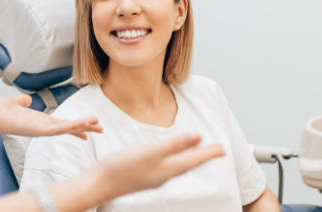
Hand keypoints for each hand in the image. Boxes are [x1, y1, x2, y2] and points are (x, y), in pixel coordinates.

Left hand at [0, 95, 102, 138]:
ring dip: (83, 126)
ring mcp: (42, 130)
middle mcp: (42, 127)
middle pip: (69, 127)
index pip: (61, 123)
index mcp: (39, 120)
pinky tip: (84, 124)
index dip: (75, 124)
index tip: (88, 126)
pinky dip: (73, 127)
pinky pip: (60, 129)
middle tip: (101, 129)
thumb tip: (26, 99)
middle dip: (85, 127)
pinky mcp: (40, 131)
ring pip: (67, 128)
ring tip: (98, 125)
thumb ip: (22, 101)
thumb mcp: (14, 102)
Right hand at [86, 133, 224, 201]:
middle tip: (216, 151)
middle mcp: (163, 176)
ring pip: (178, 167)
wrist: (98, 184)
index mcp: (168, 169)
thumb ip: (174, 144)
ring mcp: (153, 177)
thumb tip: (198, 136)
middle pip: (189, 164)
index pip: (194, 160)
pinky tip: (169, 158)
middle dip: (203, 157)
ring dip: (190, 159)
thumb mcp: (150, 152)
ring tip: (197, 153)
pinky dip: (175, 160)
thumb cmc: (121, 168)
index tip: (223, 149)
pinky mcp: (143, 175)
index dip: (209, 153)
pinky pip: (167, 167)